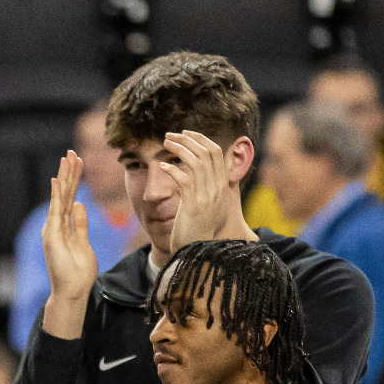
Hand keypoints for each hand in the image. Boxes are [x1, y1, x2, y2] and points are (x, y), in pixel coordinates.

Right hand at [41, 151, 98, 307]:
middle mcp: (55, 224)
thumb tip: (79, 204)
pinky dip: (56, 194)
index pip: (70, 198)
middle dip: (69, 172)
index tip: (78, 162)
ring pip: (60, 197)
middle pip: (64, 193)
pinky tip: (57, 179)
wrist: (71, 291)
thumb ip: (80, 224)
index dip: (75, 180)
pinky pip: (56, 209)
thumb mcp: (84, 243)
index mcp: (64, 226)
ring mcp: (52, 228)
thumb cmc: (78, 272)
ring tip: (67, 158)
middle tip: (71, 152)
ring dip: (64, 177)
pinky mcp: (52, 234)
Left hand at [163, 130, 237, 250]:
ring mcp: (207, 197)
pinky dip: (172, 169)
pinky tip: (162, 166)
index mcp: (222, 186)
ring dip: (178, 149)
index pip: (217, 153)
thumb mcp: (206, 203)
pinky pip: (184, 180)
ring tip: (164, 144)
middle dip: (187, 139)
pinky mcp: (193, 206)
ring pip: (195, 162)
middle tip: (169, 135)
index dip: (201, 139)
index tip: (186, 133)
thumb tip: (194, 168)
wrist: (198, 250)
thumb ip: (204, 185)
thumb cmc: (198, 227)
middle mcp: (217, 188)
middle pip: (206, 153)